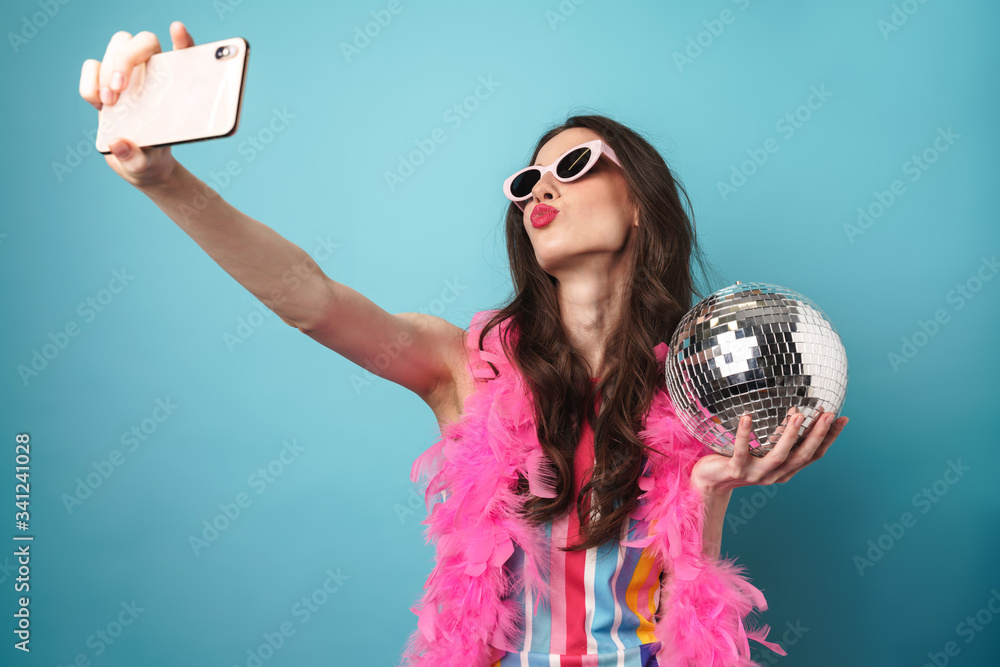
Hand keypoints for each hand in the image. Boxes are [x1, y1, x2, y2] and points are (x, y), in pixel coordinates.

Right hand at [79, 21, 194, 187]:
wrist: (137, 164)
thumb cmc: (151, 160)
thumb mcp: (147, 166)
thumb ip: (136, 158)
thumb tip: (119, 144)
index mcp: (176, 88)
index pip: (185, 54)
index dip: (182, 39)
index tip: (177, 30)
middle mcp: (154, 75)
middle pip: (143, 41)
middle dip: (127, 57)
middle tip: (120, 87)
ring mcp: (129, 77)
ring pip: (118, 46)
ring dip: (108, 67)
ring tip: (110, 102)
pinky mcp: (104, 84)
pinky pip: (91, 66)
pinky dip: (89, 81)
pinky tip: (98, 104)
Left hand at [690, 407, 848, 496]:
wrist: (710, 482)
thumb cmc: (739, 460)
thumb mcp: (763, 451)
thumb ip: (779, 438)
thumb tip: (796, 411)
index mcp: (785, 470)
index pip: (813, 455)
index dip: (829, 438)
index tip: (842, 418)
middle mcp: (774, 474)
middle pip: (802, 456)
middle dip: (817, 435)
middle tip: (828, 414)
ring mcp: (755, 474)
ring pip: (778, 456)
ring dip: (789, 435)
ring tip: (797, 414)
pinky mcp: (735, 470)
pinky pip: (740, 451)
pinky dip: (744, 434)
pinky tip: (746, 417)